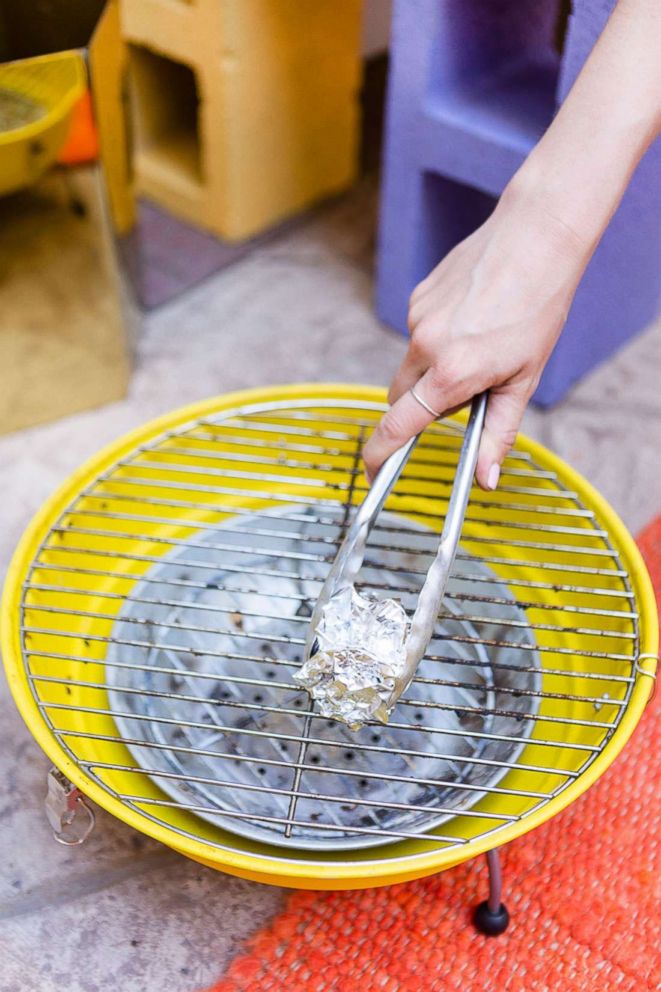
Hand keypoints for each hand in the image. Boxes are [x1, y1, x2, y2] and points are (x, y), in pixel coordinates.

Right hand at [362, 181, 588, 488]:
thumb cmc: (538, 307)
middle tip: (466, 392)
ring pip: (414, 364)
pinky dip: (439, 338)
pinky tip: (472, 318)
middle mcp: (426, 345)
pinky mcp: (418, 297)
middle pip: (402, 398)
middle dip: (421, 406)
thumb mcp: (524, 379)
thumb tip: (485, 479)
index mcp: (453, 372)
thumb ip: (499, 433)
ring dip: (435, 369)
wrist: (535, 238)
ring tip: (480, 343)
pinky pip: (420, 334)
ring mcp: (418, 318)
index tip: (372, 473)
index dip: (380, 455)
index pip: (399, 425)